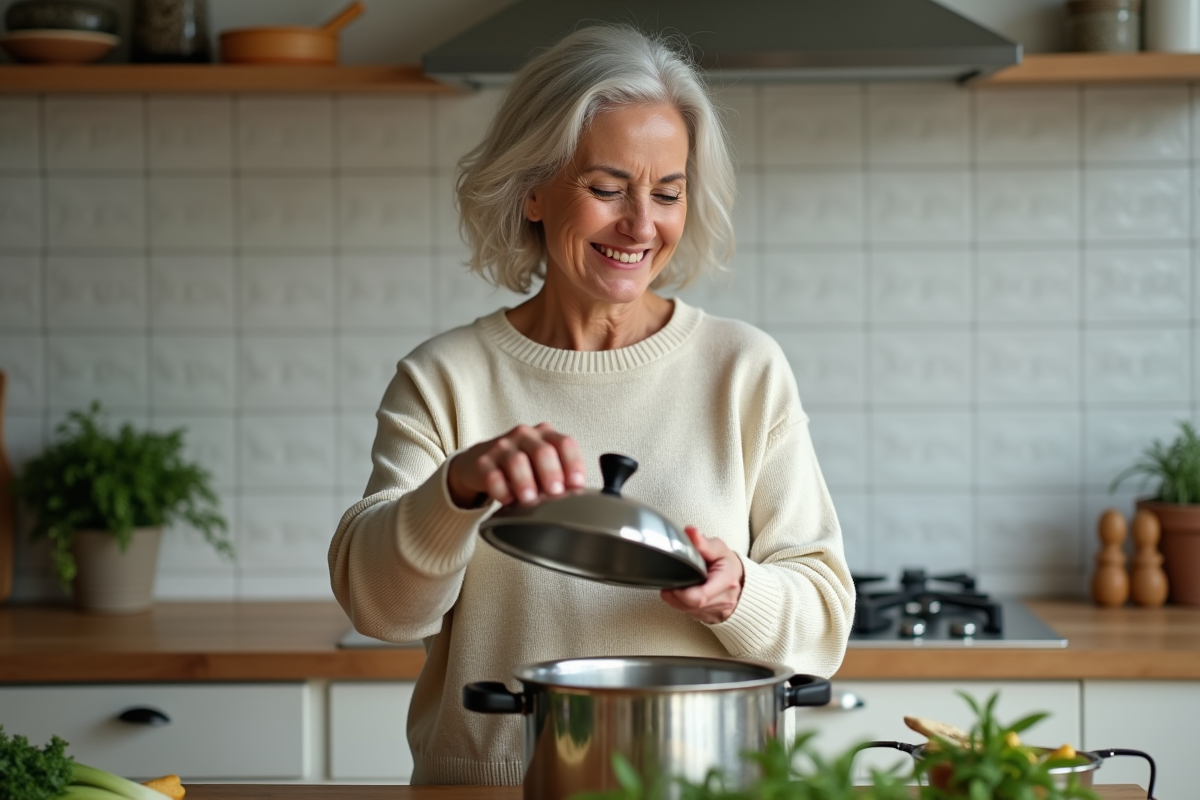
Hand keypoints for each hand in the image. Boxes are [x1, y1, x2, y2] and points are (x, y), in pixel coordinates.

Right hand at [447, 423, 585, 507]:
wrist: (482, 464)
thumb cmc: (522, 467)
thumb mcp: (544, 466)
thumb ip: (562, 476)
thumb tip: (578, 496)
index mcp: (546, 435)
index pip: (565, 444)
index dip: (574, 464)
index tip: (577, 484)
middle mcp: (525, 436)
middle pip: (543, 451)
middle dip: (551, 473)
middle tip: (554, 492)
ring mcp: (503, 446)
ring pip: (517, 461)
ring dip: (525, 482)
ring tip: (529, 499)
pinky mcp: (483, 461)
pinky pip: (492, 475)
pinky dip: (501, 490)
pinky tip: (507, 500)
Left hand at [660, 526, 744, 623]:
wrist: (742, 581)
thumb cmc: (728, 564)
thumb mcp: (719, 549)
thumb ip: (703, 543)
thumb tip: (690, 532)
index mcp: (726, 582)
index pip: (698, 597)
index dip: (679, 592)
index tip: (673, 581)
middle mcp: (723, 601)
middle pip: (689, 605)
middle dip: (675, 594)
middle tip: (671, 580)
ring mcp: (718, 612)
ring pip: (687, 611)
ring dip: (677, 600)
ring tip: (678, 584)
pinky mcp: (711, 618)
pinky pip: (690, 614)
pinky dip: (682, 604)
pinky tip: (685, 593)